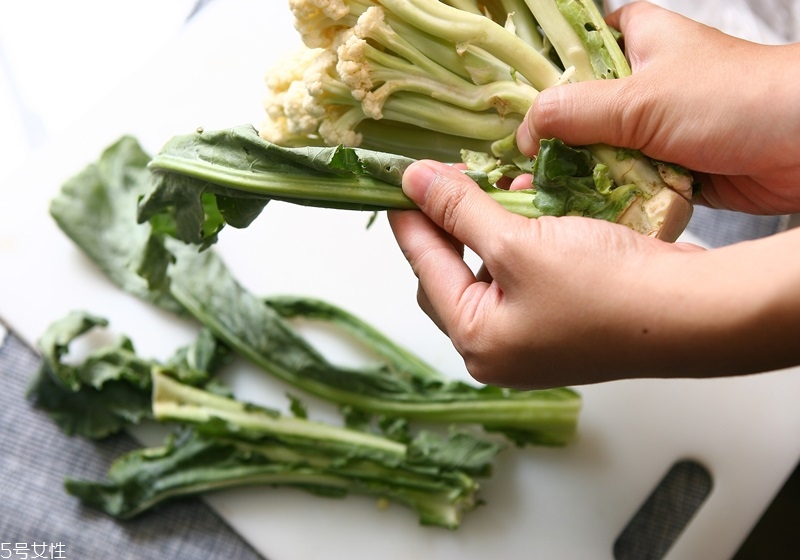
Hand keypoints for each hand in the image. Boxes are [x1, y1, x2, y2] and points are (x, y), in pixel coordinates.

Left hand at [389, 160, 799, 388]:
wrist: (693, 312)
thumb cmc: (605, 287)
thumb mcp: (518, 243)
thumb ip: (461, 210)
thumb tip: (414, 181)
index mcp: (477, 339)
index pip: (424, 268)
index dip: (410, 218)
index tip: (401, 180)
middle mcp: (498, 349)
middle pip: (449, 277)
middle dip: (444, 227)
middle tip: (444, 182)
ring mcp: (532, 340)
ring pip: (486, 275)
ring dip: (483, 231)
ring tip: (485, 190)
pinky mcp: (561, 323)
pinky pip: (520, 278)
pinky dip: (516, 243)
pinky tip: (525, 212)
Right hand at [516, 1, 799, 214]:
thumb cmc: (734, 99)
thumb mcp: (640, 98)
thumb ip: (573, 112)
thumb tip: (523, 133)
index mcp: (635, 40)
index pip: (568, 51)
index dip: (536, 82)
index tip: (502, 115)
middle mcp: (641, 82)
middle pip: (577, 110)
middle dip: (548, 143)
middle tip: (517, 171)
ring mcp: (654, 128)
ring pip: (597, 151)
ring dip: (574, 176)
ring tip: (539, 199)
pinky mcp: (668, 167)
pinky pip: (622, 182)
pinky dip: (605, 197)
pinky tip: (578, 212)